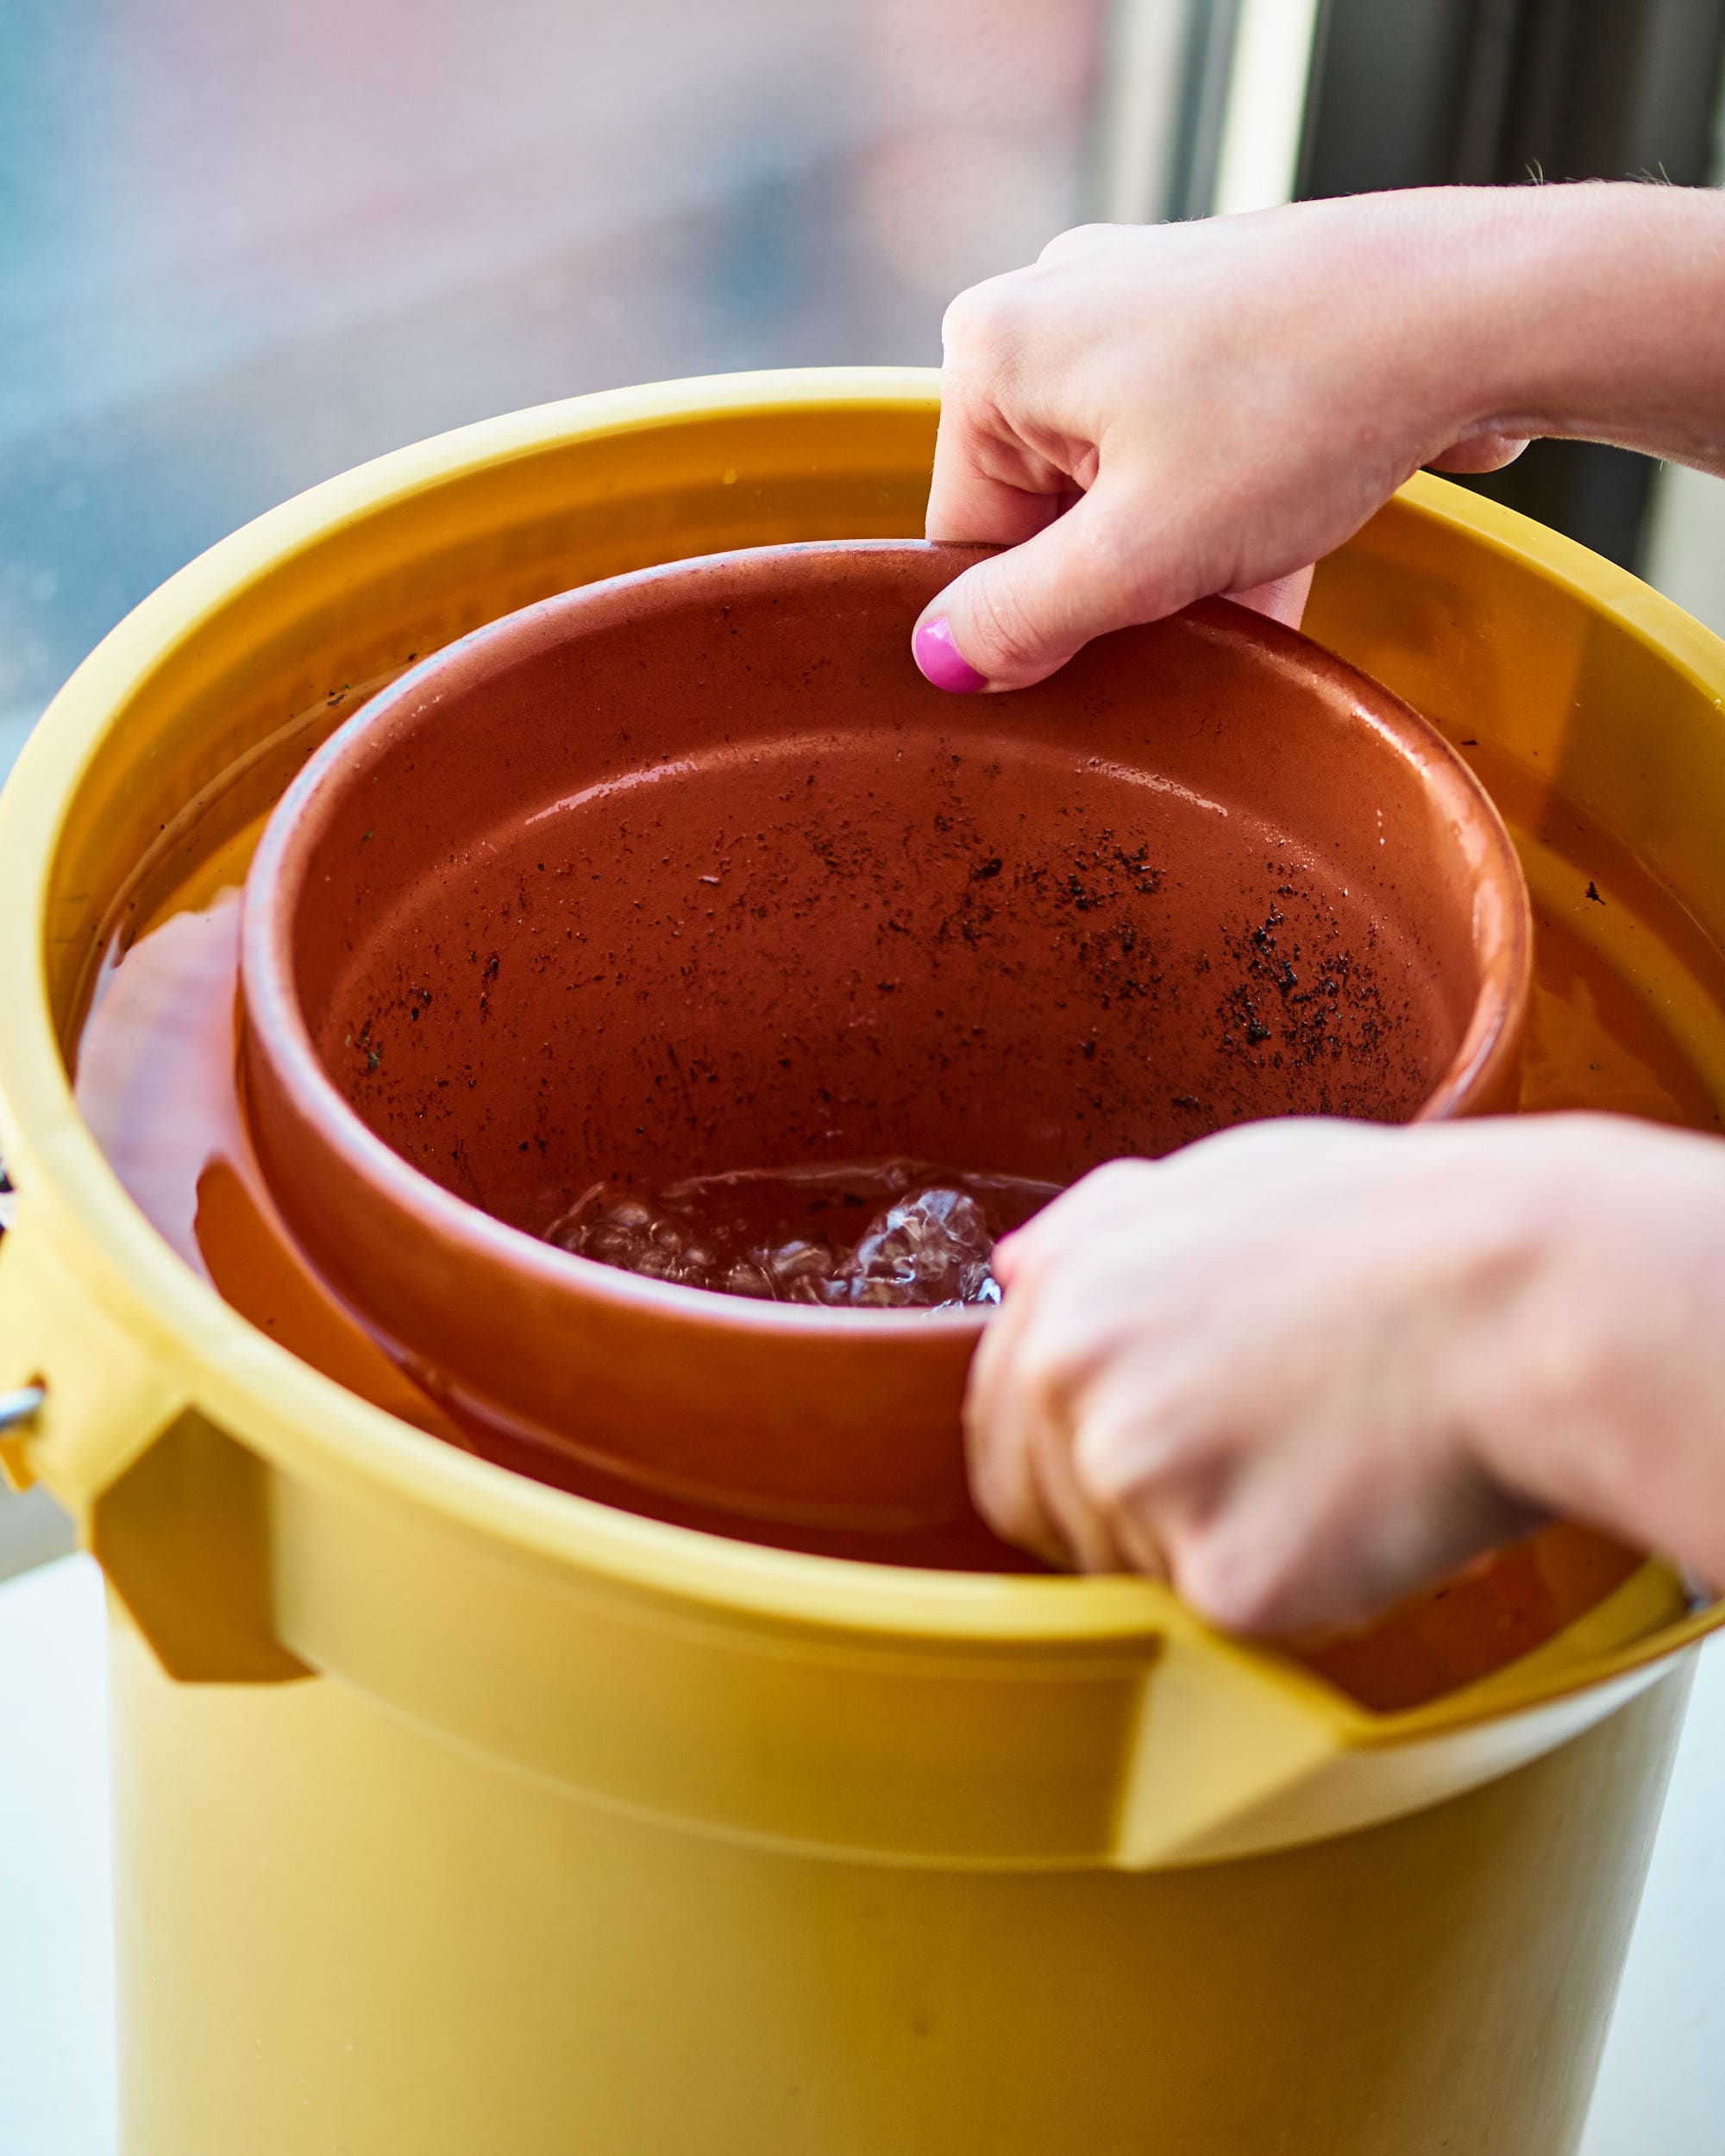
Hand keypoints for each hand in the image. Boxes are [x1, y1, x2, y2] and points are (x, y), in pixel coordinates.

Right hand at [914, 184, 1724, 691]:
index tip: (1106, 658)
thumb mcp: (1141, 555)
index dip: (1035, 619)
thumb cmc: (1303, 409)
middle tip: (1197, 628)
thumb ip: (1025, 619)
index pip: (967, 536)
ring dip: (1188, 567)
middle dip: (1124, 590)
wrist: (1475, 309)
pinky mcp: (1221, 319)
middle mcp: (1055, 308)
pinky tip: (1287, 563)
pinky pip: (1192, 449)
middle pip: (1049, 514)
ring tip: (1256, 595)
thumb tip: (941, 660)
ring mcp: (1142, 305)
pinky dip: (1231, 517)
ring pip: (1128, 489)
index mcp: (995, 348)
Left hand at [964, 1114, 1724, 1634]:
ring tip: (1320, 1458)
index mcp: (1062, 1302)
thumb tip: (1010, 1271)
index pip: (1001, 1429)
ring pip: (1134, 1577)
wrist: (1527, 1296)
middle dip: (1132, 1513)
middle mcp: (1072, 1394)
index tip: (1158, 1453)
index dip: (1076, 1452)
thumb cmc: (1394, 1230)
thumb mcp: (1221, 1179)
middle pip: (1050, 1519)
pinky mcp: (1223, 1583)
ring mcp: (1139, 1491)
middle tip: (1255, 1464)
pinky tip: (1352, 1508)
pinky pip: (1229, 1624)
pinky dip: (1292, 1590)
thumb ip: (1097, 1227)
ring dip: (1210, 1547)